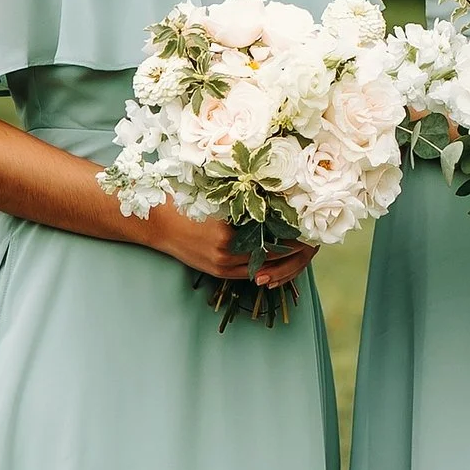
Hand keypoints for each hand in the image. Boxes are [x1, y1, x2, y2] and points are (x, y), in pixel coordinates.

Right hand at [130, 203, 316, 288]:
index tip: (308, 221)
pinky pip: (250, 272)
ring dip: (282, 259)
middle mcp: (227, 250)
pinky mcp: (218, 271)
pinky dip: (265, 266)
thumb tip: (278, 196)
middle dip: (292, 245)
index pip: (271, 232)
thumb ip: (244, 201)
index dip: (292, 229)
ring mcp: (222, 264)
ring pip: (263, 265)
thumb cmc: (187, 201)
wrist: (158, 223)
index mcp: (229, 229)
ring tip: (301, 248)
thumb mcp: (217, 198)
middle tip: (312, 236)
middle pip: (271, 251)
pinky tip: (278, 259)